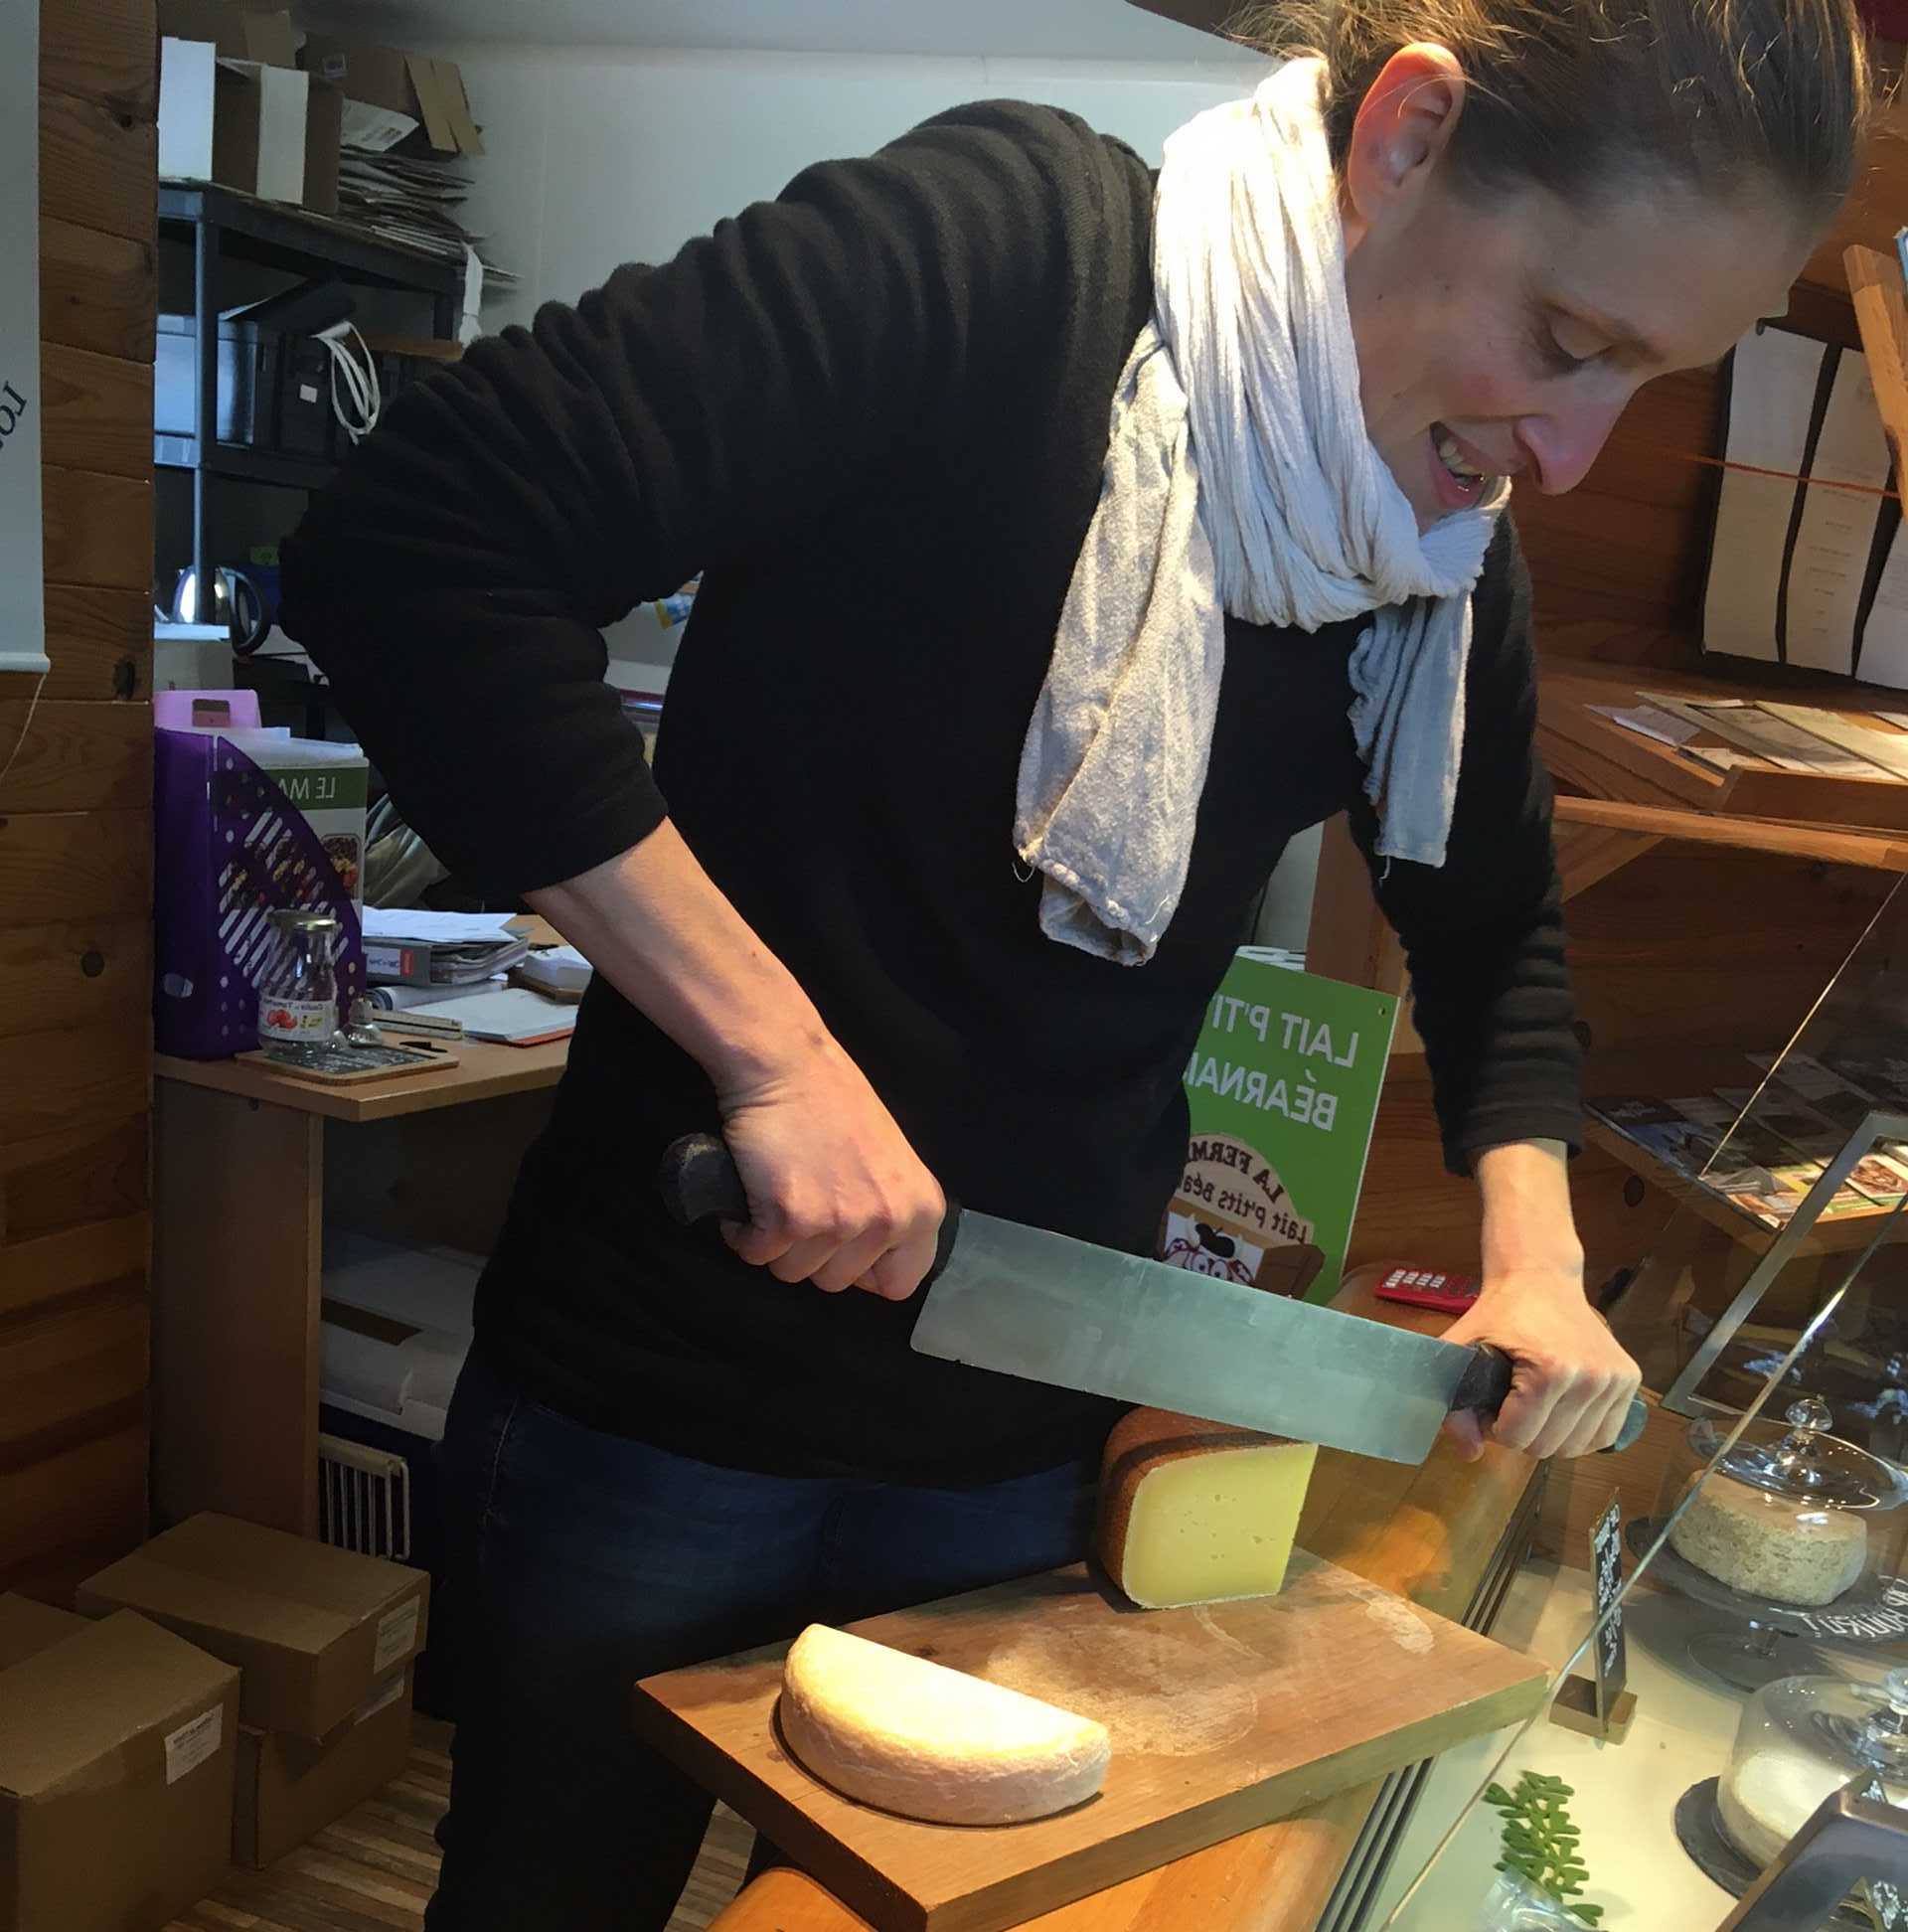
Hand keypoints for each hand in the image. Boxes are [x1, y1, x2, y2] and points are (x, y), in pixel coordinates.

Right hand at [716, 1040, 945, 1300]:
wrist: (787, 1063)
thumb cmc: (834, 1102)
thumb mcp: (891, 1161)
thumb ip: (890, 1211)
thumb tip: (871, 1267)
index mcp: (922, 1210)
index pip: (899, 1285)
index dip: (863, 1269)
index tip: (842, 1244)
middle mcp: (887, 1221)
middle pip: (836, 1283)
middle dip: (811, 1251)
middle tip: (804, 1197)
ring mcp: (839, 1222)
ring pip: (792, 1272)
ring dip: (775, 1241)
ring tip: (779, 1190)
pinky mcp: (789, 1219)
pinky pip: (755, 1253)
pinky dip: (743, 1229)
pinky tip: (753, 1190)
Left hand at [1438, 1268, 1641, 1461]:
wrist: (1541, 1277)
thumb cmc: (1498, 1313)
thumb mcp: (1462, 1348)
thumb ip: (1453, 1402)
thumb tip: (1469, 1453)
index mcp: (1549, 1372)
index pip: (1517, 1437)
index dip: (1495, 1426)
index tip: (1491, 1403)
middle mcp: (1589, 1378)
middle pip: (1547, 1447)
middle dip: (1522, 1433)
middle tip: (1511, 1403)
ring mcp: (1614, 1380)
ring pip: (1577, 1447)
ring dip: (1551, 1435)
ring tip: (1536, 1406)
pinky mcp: (1629, 1379)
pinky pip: (1605, 1434)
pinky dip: (1581, 1433)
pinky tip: (1563, 1411)